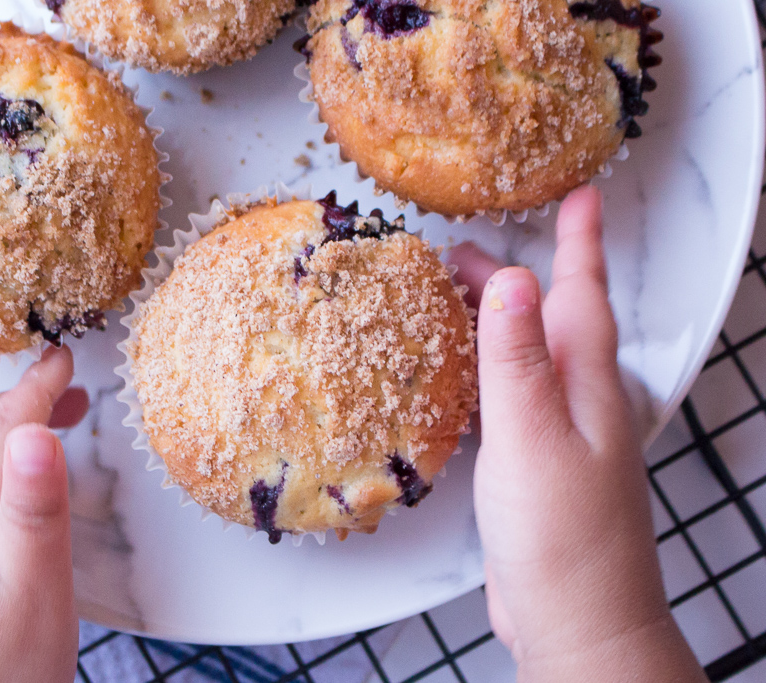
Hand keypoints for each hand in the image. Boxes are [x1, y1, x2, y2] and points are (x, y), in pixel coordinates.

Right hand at [449, 187, 705, 681]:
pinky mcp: (535, 465)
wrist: (576, 620)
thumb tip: (510, 279)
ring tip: (453, 299)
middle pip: (546, 320)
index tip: (579, 195)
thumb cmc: (564, 537)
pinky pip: (510, 397)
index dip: (579, 242)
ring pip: (526, 357)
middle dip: (511, 279)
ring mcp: (559, 434)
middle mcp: (579, 401)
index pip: (581, 295)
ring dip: (495, 322)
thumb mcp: (532, 437)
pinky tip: (459, 376)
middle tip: (461, 252)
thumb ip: (517, 361)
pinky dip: (484, 371)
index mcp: (586, 384)